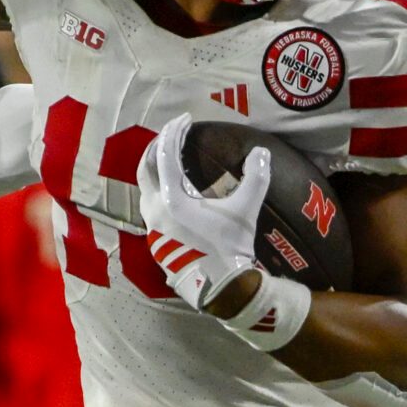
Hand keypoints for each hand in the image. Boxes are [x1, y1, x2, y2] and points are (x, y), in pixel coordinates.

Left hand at [136, 117, 265, 310]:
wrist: (220, 288)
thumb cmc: (230, 247)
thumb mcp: (246, 209)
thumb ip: (256, 177)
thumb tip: (260, 152)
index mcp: (172, 198)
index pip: (165, 153)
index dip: (174, 131)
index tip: (185, 119)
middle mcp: (155, 210)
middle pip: (145, 167)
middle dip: (157, 146)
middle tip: (172, 134)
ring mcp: (152, 227)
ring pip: (145, 188)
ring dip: (155, 169)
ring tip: (170, 159)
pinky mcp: (155, 241)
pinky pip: (150, 206)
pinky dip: (158, 190)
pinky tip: (173, 193)